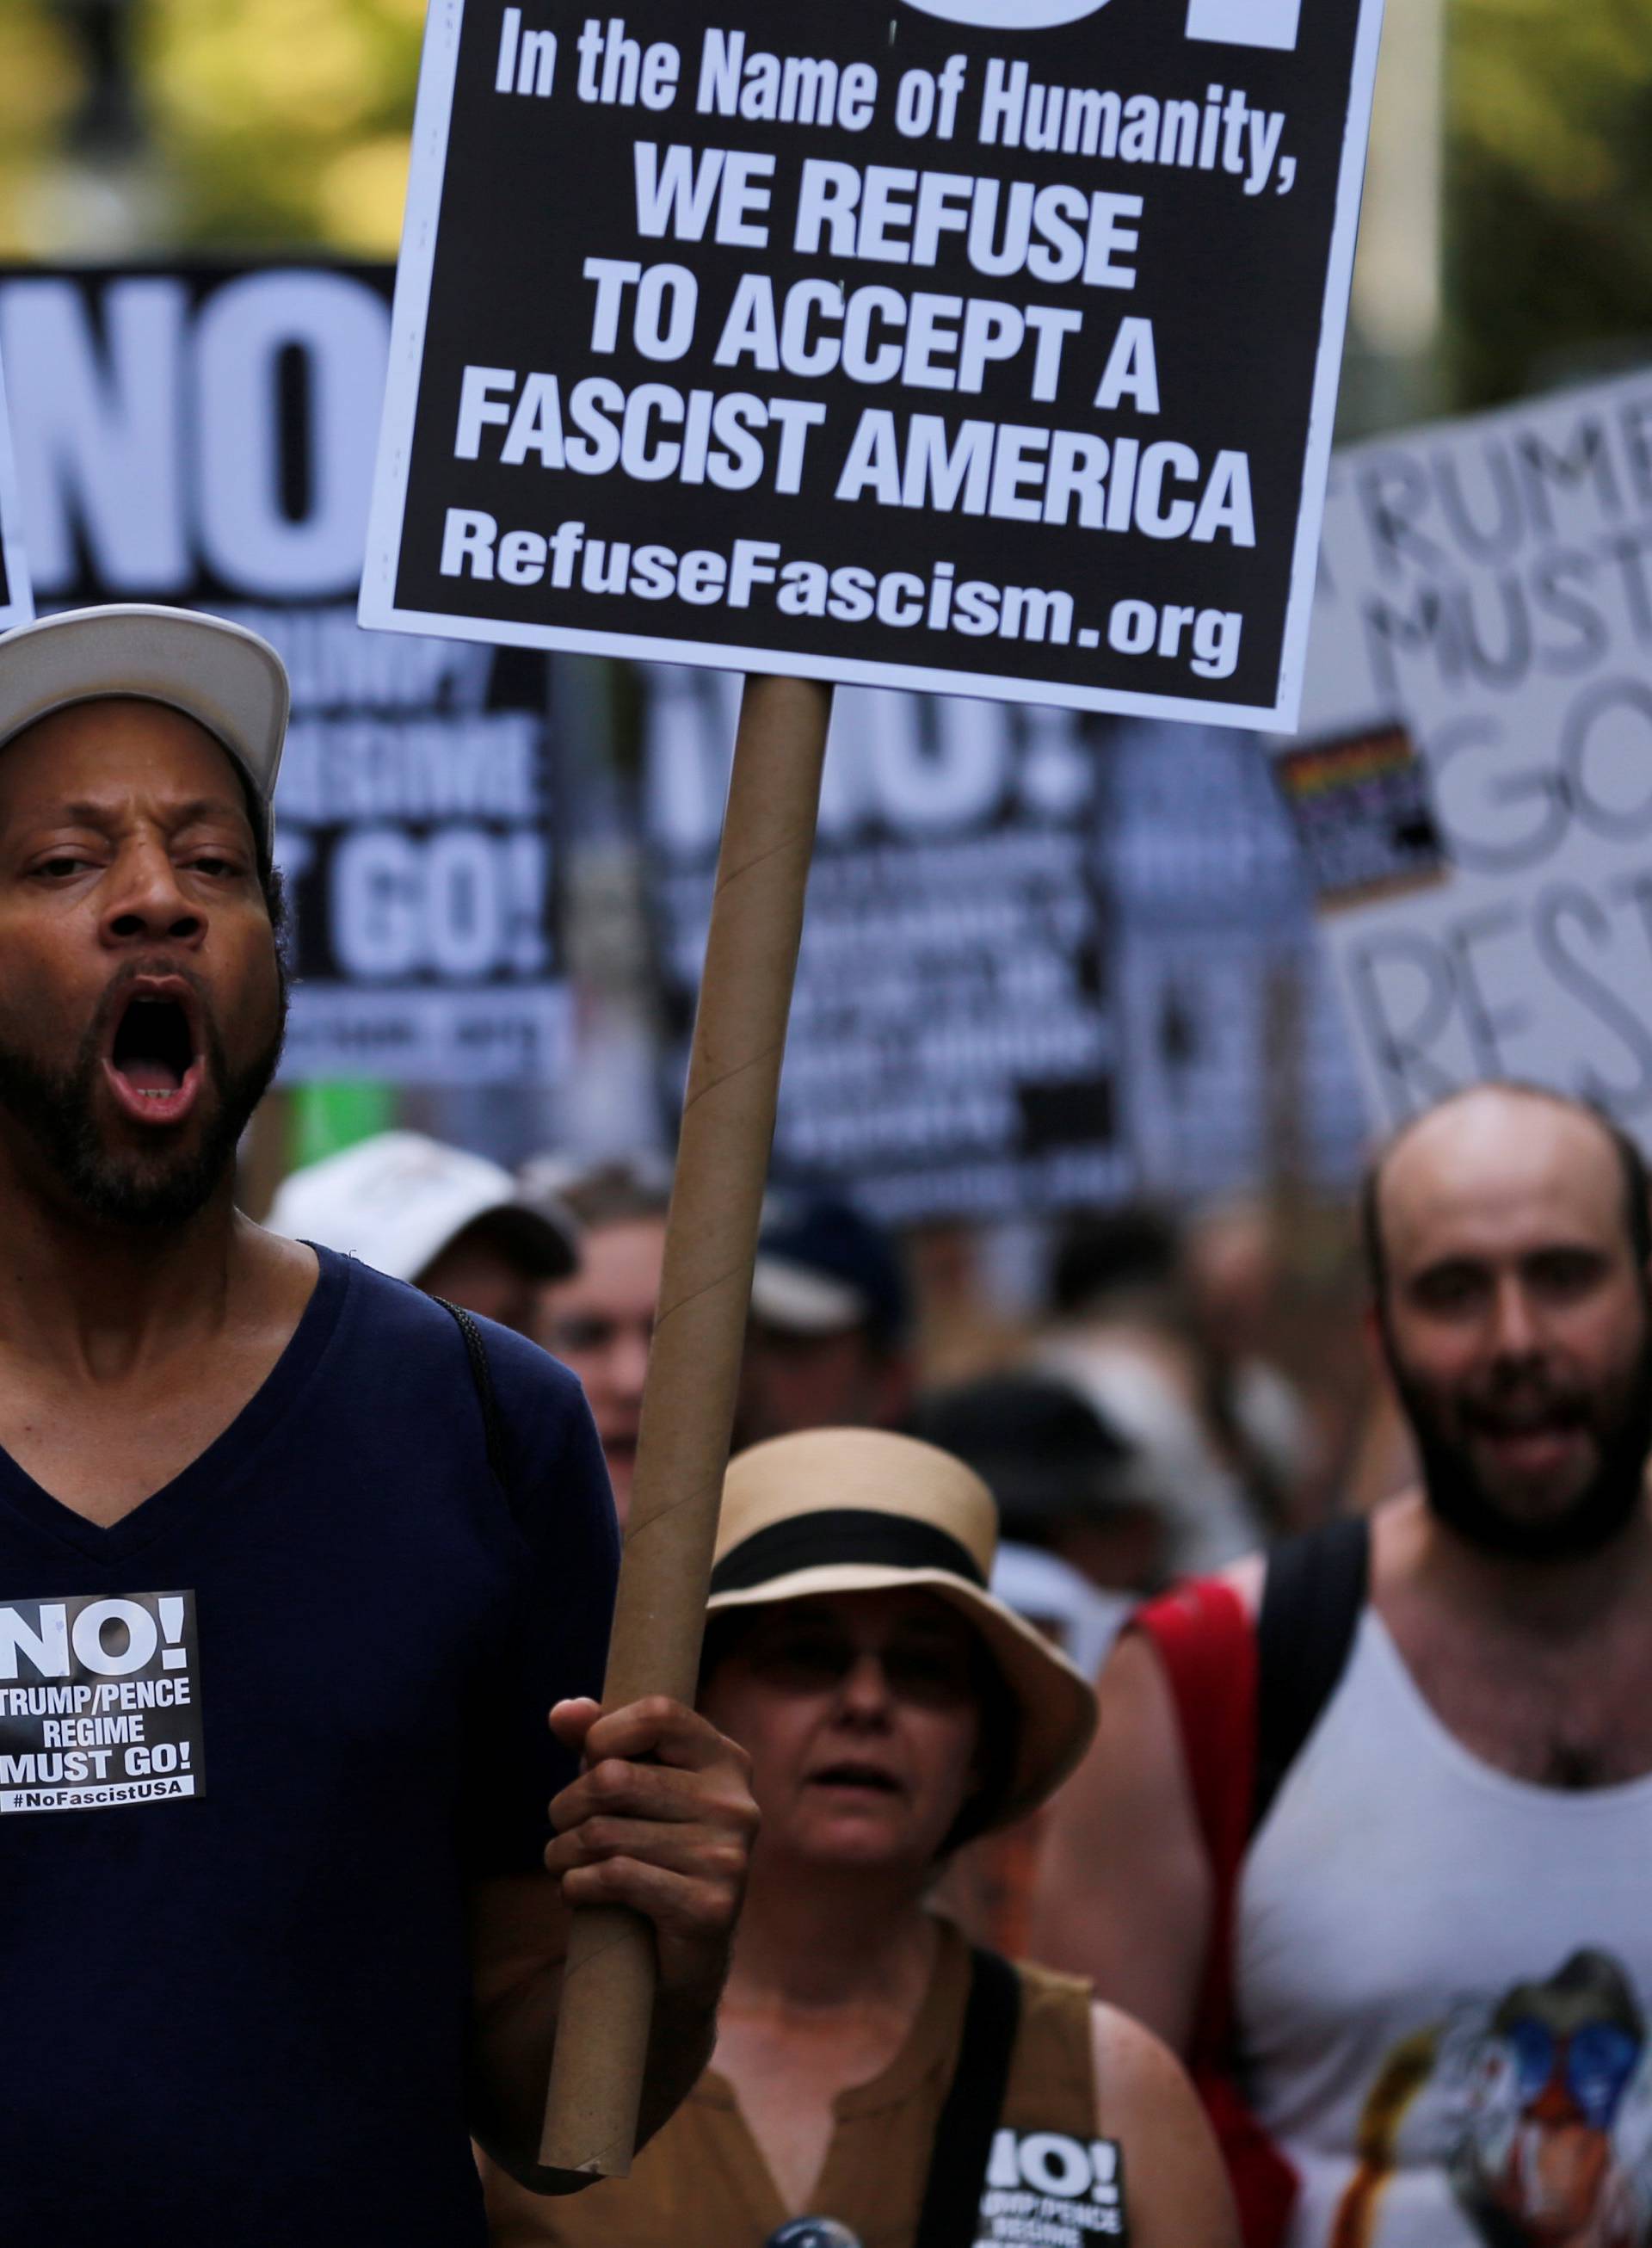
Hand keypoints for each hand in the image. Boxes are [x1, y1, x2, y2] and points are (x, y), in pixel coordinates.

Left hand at [545, 1696, 757, 2003]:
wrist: (682, 1957)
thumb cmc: (651, 1851)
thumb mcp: (630, 1789)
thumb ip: (599, 1743)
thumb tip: (563, 1711)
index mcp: (727, 1760)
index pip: (658, 1714)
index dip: (605, 1733)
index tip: (590, 1762)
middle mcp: (736, 1804)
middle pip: (615, 1778)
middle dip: (567, 1804)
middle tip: (562, 1825)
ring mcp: (728, 1857)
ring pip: (604, 1833)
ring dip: (563, 1852)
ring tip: (563, 1861)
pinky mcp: (710, 1907)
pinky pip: (615, 1877)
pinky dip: (577, 1884)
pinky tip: (577, 1889)